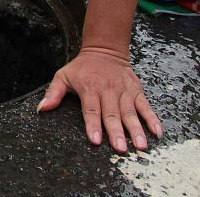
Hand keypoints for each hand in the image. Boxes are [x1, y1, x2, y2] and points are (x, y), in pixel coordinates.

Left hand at [37, 47, 161, 152]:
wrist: (105, 49)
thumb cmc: (82, 67)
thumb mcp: (63, 75)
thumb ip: (53, 93)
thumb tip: (41, 109)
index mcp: (90, 88)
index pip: (91, 109)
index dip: (93, 125)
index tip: (95, 140)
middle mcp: (108, 90)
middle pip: (112, 114)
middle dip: (116, 132)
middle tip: (120, 149)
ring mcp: (124, 91)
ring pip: (130, 112)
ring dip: (136, 129)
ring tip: (140, 145)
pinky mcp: (136, 91)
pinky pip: (146, 106)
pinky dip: (152, 119)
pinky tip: (157, 132)